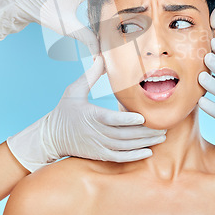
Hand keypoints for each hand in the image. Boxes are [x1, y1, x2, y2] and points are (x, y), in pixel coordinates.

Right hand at [7, 56, 166, 171]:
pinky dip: (134, 156)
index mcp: (91, 115)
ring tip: (161, 137)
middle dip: (145, 132)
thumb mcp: (73, 91)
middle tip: (164, 127)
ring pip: (125, 146)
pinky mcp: (99, 154)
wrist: (50, 138)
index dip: (127, 120)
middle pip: (124, 134)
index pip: (111, 119)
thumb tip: (102, 57)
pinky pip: (119, 158)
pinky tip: (148, 152)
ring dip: (144, 143)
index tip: (142, 117)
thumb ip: (90, 75)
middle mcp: (96, 132)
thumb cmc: (64, 112)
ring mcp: (98, 145)